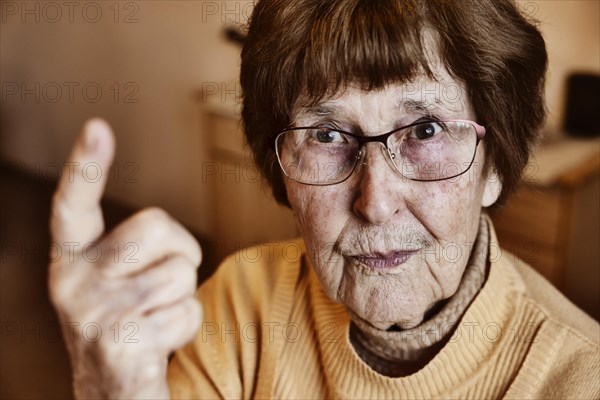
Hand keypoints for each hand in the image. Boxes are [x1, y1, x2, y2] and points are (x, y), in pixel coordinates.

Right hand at [48, 119, 201, 398]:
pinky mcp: (121, 344)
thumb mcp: (114, 281)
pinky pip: (188, 311)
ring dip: (183, 294)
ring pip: (179, 272)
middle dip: (180, 248)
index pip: (73, 205)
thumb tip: (164, 232)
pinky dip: (187, 325)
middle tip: (167, 278)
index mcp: (70, 258)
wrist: (113, 393)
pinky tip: (159, 343)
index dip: (85, 166)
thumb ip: (130, 248)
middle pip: (155, 226)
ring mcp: (94, 315)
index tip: (97, 128)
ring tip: (156, 318)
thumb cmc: (127, 322)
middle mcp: (71, 282)